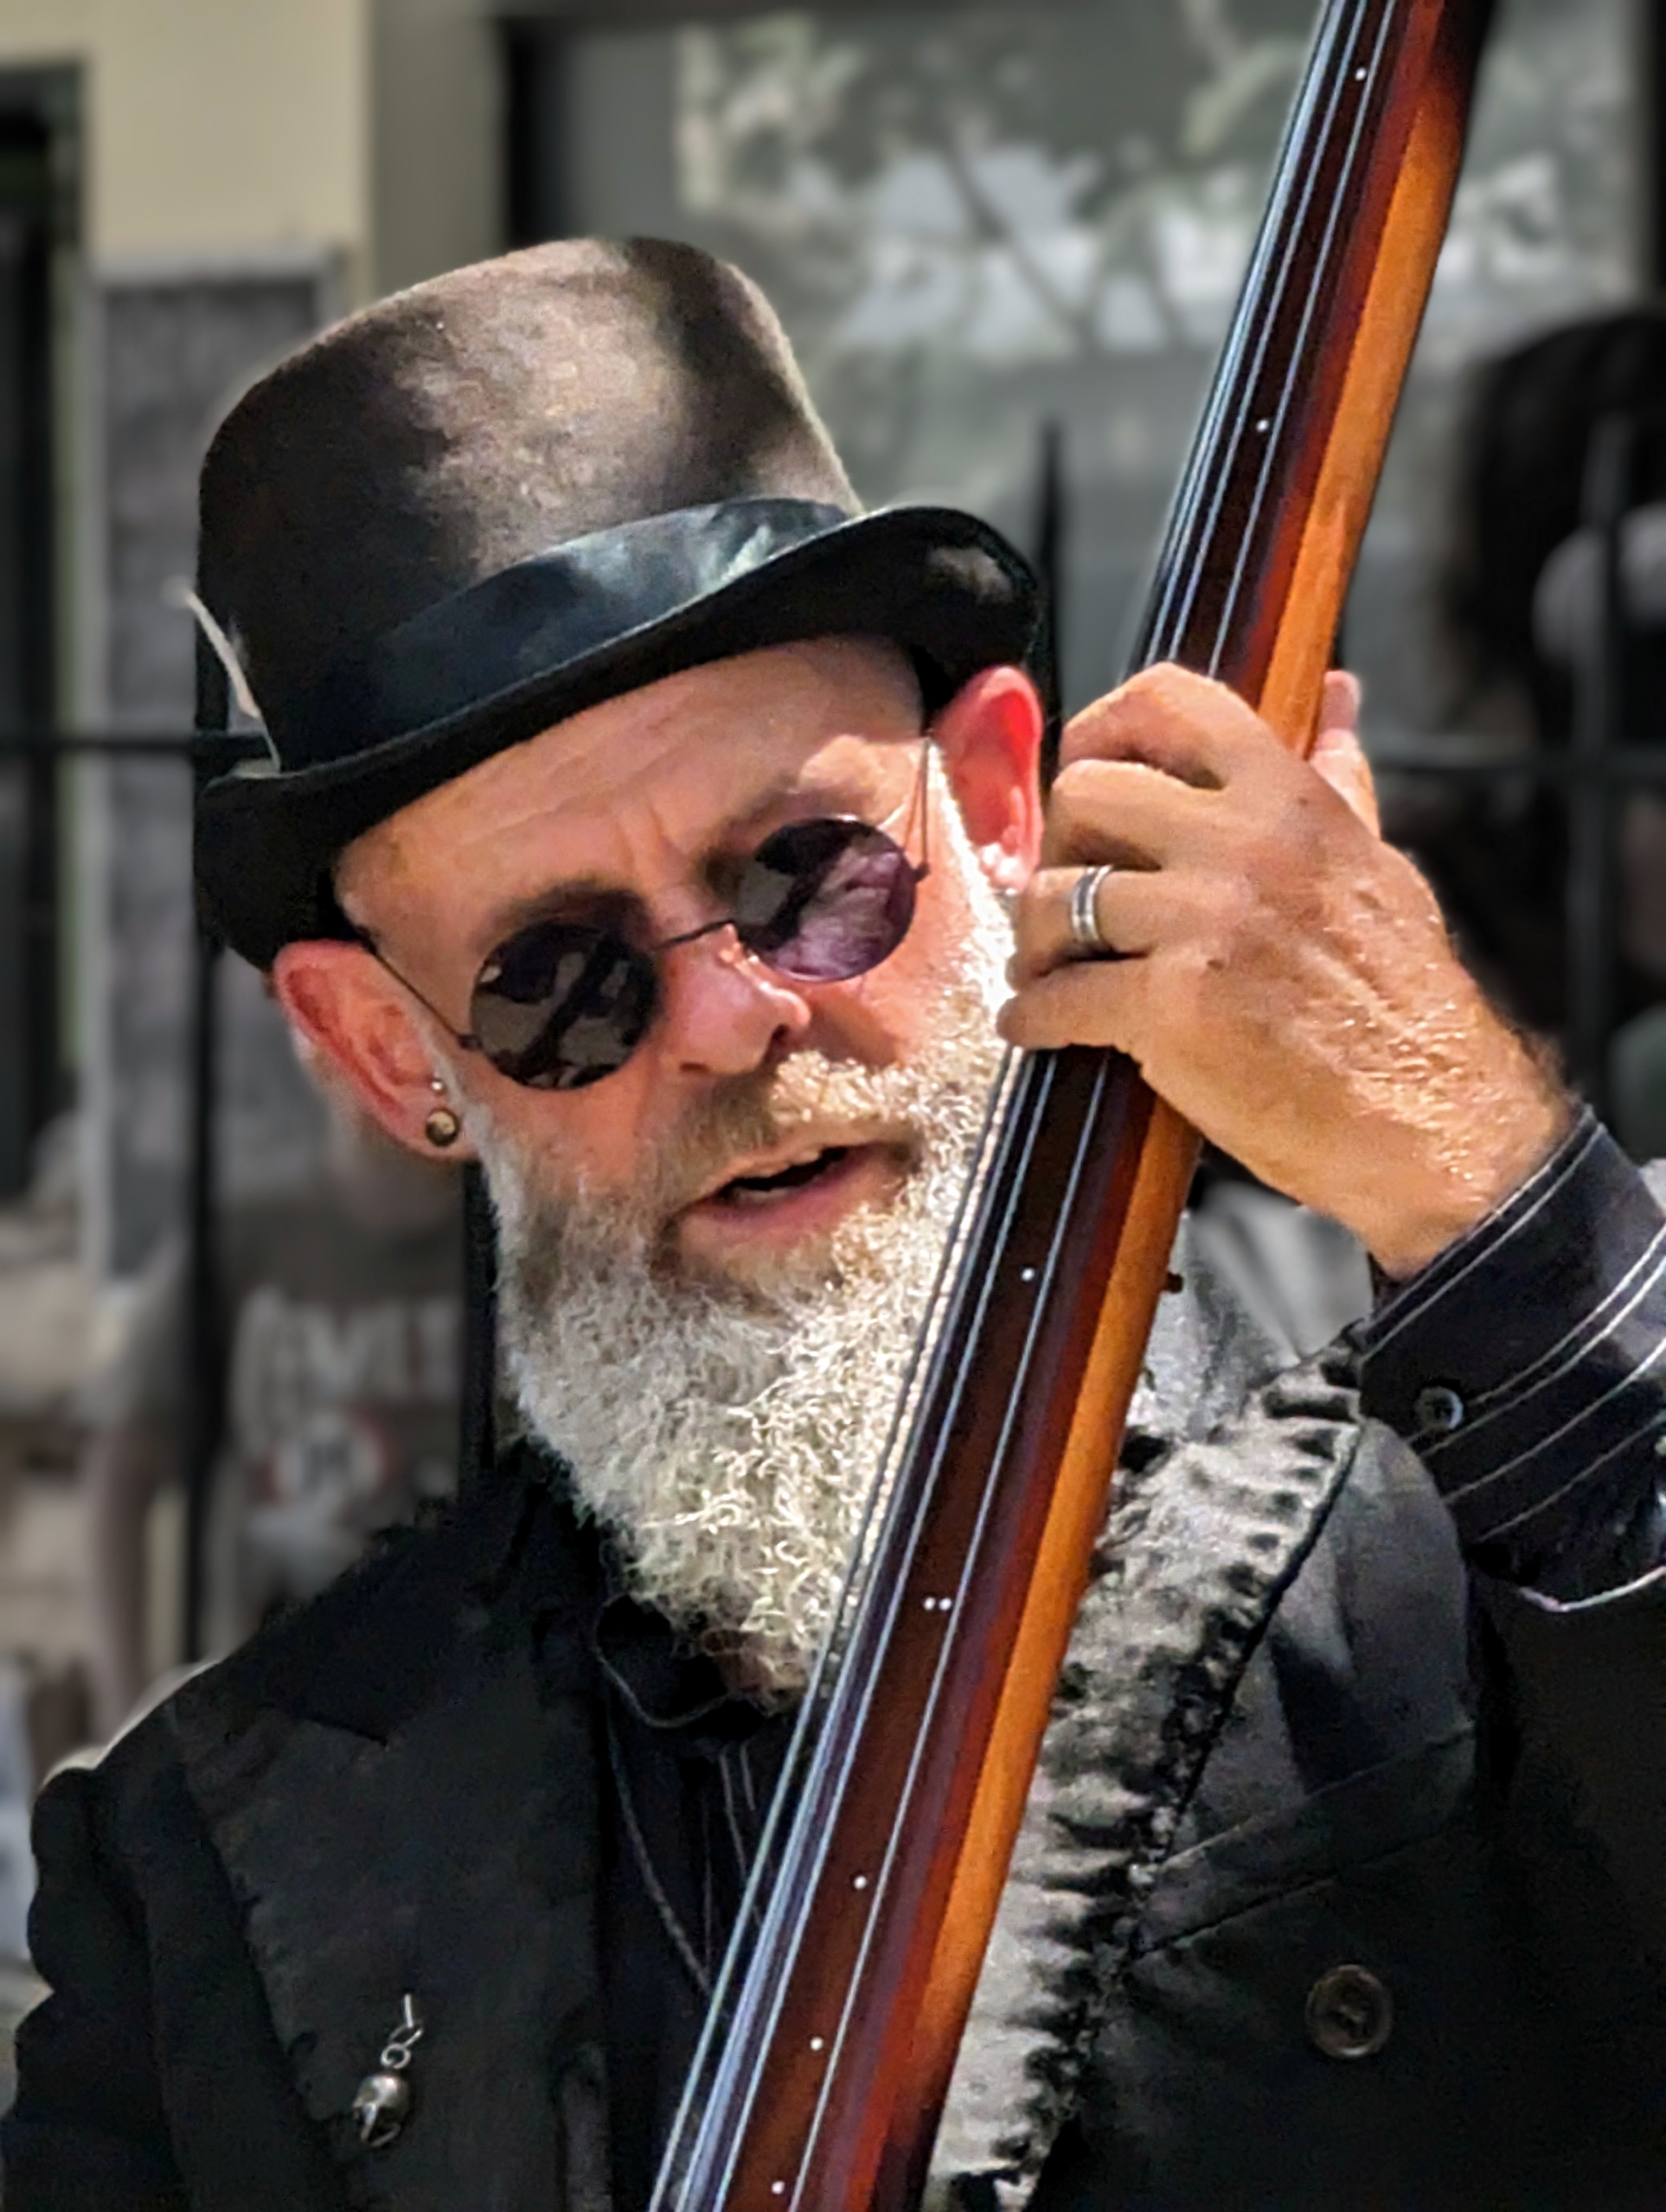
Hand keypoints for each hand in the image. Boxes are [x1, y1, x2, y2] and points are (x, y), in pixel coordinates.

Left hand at [999, 663, 1570, 1277]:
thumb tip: (1336, 697)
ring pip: (1053, 895)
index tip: (1083, 772)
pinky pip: (1059, 995)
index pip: (1172, 702)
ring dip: (1035, 940)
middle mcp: (1246, 844)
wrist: (1433, 1122)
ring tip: (1046, 970)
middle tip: (1065, 896)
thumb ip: (1340, 782)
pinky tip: (1037, 1028)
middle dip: (1058, 847)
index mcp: (1291, 800)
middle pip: (1085, 794)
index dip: (1104, 728)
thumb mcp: (1379, 869)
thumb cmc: (1404, 1005)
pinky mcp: (1173, 1005)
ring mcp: (1206, 922)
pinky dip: (1032, 1017)